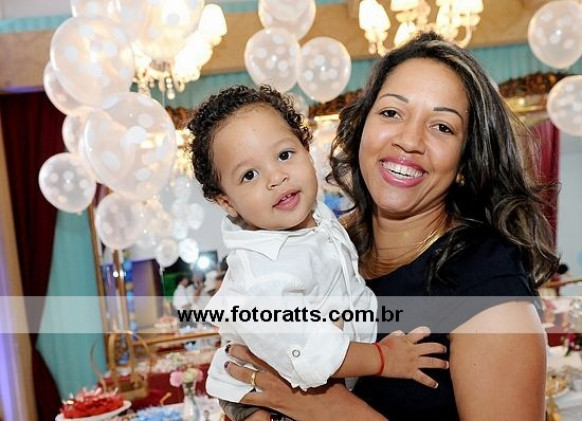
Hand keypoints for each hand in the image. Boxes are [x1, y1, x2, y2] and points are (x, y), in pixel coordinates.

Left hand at [224, 344, 385, 420]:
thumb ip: (329, 340)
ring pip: (248, 377)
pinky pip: (252, 400)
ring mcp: (274, 388)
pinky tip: (232, 394)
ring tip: (226, 366)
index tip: (245, 332)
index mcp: (289, 359)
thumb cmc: (333, 384)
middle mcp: (279, 371)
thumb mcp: (330, 359)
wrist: (334, 409)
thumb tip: (340, 320)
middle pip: (253, 359)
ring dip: (235, 371)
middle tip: (228, 347)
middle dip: (238, 352)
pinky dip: (240, 397)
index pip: (268, 346)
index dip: (255, 339)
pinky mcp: (274, 403)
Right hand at [378, 326, 447, 387]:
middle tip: (444, 349)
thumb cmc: (382, 348)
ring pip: (431, 362)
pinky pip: (423, 378)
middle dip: (439, 348)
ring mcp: (414, 362)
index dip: (426, 331)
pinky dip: (430, 382)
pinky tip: (435, 385)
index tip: (429, 331)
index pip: (420, 333)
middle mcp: (413, 350)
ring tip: (446, 364)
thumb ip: (398, 334)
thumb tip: (402, 333)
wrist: (379, 359)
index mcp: (407, 340)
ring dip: (440, 363)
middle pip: (430, 347)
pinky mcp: (411, 372)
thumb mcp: (390, 337)